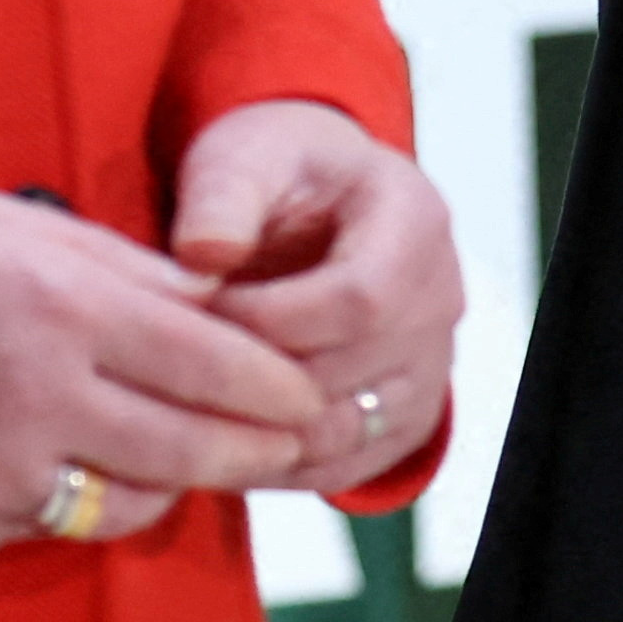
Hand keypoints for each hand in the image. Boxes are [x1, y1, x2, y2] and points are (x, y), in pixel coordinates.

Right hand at [0, 158, 327, 552]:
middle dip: (251, 449)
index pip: (217, 361)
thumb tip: (199, 295)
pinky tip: (59, 463)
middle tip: (282, 444)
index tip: (302, 391)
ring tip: (175, 453)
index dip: (275, 385)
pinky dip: (65, 499)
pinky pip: (35, 526)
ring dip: (163, 482)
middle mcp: (36, 394)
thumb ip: (104, 263)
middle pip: (191, 448)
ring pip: (124, 505)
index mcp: (58, 300)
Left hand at [172, 98, 465, 495]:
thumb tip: (202, 255)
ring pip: (347, 429)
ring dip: (263, 430)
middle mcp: (440, 298)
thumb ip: (221, 198)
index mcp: (415, 220)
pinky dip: (282, 464)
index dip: (271, 320)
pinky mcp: (409, 414)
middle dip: (256, 379)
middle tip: (181, 370)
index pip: (360, 301)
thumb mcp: (242, 156)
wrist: (311, 200)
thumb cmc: (276, 172)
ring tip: (192, 408)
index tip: (197, 312)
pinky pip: (348, 465)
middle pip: (351, 373)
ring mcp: (432, 363)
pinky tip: (223, 436)